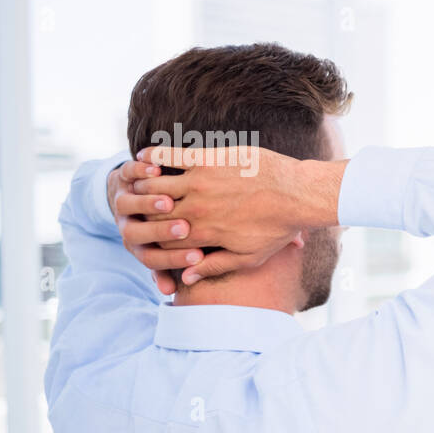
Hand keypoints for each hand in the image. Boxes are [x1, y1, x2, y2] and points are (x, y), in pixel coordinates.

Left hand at [108, 159, 203, 293]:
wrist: (148, 190)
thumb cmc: (173, 225)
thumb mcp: (171, 248)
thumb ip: (173, 265)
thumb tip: (172, 290)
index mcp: (140, 246)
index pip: (151, 258)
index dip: (171, 259)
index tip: (197, 256)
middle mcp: (129, 224)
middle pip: (135, 233)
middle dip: (158, 231)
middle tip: (183, 229)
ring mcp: (125, 199)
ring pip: (127, 204)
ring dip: (146, 203)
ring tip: (168, 202)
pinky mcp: (126, 176)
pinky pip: (128, 173)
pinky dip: (139, 172)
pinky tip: (158, 171)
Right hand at [128, 145, 342, 284]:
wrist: (299, 193)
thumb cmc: (278, 227)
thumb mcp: (250, 257)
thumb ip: (215, 266)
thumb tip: (187, 276)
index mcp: (204, 234)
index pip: (164, 238)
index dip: (153, 237)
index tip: (147, 233)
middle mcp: (197, 209)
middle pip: (154, 213)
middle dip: (143, 212)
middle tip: (134, 206)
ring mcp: (200, 182)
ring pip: (156, 185)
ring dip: (142, 185)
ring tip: (136, 184)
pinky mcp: (207, 159)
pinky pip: (171, 156)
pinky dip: (153, 156)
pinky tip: (143, 156)